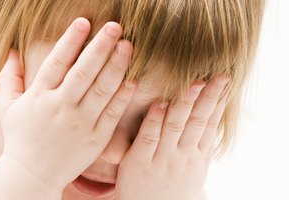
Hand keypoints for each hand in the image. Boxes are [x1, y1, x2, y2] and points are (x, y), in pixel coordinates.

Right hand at [0, 18, 135, 190]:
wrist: (32, 175)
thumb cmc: (20, 138)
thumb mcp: (7, 107)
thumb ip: (9, 78)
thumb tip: (11, 51)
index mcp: (39, 97)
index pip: (57, 62)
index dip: (70, 41)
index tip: (83, 22)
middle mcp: (60, 107)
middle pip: (83, 72)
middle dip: (100, 47)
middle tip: (114, 26)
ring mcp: (80, 124)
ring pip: (102, 90)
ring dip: (116, 66)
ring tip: (127, 46)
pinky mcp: (95, 139)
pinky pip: (112, 114)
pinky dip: (123, 96)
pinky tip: (133, 80)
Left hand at [116, 76, 228, 199]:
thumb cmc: (173, 183)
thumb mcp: (194, 167)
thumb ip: (202, 143)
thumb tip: (214, 115)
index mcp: (197, 154)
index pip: (209, 123)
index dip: (217, 102)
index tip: (224, 81)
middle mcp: (183, 155)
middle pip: (197, 122)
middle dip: (207, 98)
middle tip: (216, 77)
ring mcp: (162, 158)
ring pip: (176, 126)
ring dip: (185, 104)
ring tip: (193, 84)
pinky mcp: (140, 162)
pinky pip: (149, 138)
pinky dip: (155, 121)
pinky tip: (159, 104)